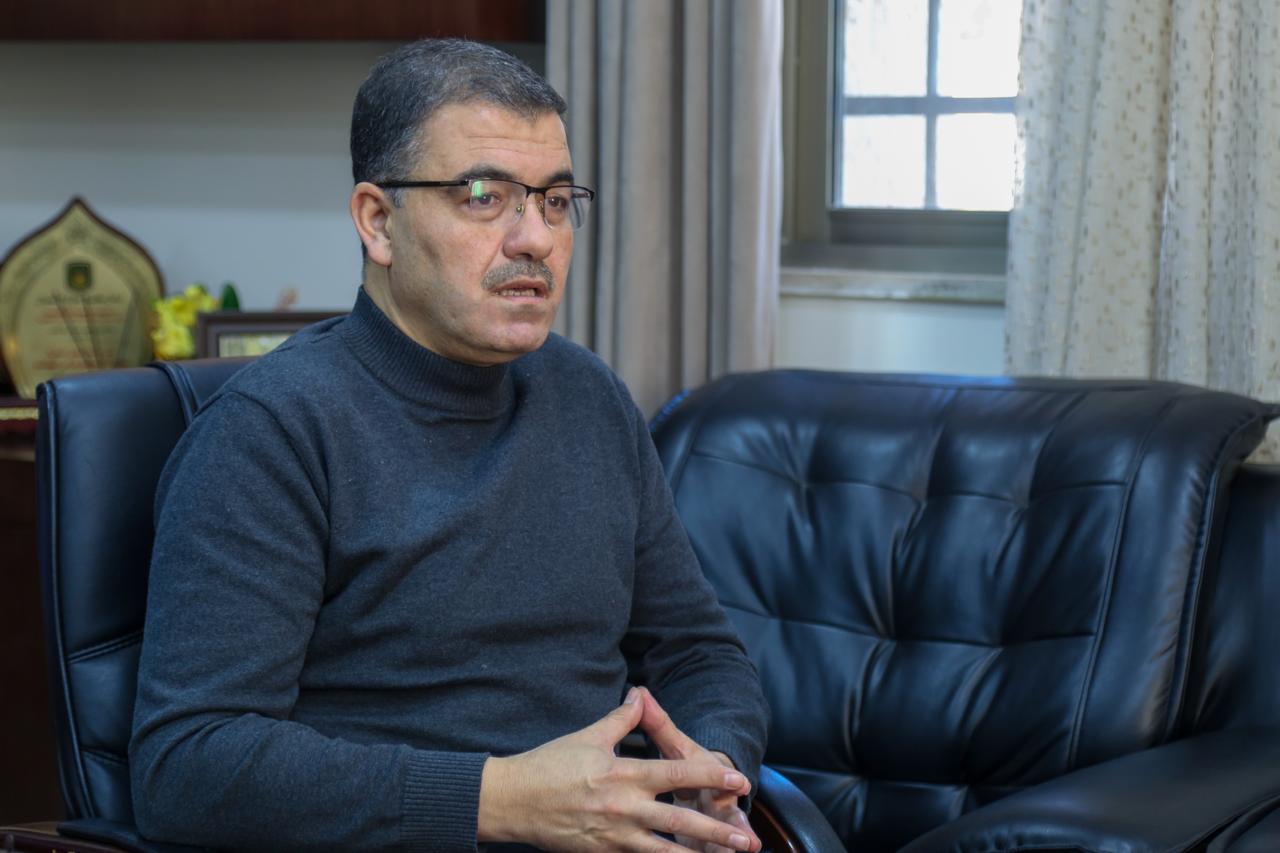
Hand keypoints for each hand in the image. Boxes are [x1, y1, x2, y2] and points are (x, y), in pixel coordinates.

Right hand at [478, 688, 758, 851]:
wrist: (513, 800)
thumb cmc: (550, 764)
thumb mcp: (589, 736)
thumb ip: (622, 718)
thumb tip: (640, 694)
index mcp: (624, 773)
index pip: (678, 772)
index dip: (712, 776)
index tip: (739, 780)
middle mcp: (624, 806)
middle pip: (680, 819)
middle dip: (716, 830)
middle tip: (745, 838)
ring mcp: (614, 835)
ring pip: (664, 851)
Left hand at [636, 687, 760, 852]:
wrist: (711, 786)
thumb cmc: (689, 766)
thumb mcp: (676, 746)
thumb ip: (658, 724)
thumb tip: (639, 691)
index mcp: (707, 779)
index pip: (717, 777)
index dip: (728, 780)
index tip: (743, 783)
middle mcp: (715, 805)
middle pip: (727, 817)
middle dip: (736, 828)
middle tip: (749, 841)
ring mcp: (714, 829)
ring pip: (720, 842)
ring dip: (726, 849)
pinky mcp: (705, 846)